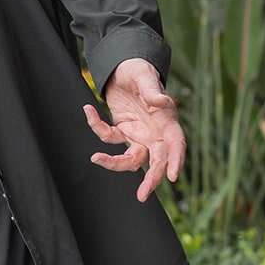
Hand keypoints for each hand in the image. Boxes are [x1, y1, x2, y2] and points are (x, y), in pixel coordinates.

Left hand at [86, 57, 186, 202]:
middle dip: (151, 179)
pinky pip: (109, 136)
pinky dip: (96, 125)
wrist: (124, 69)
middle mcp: (155, 134)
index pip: (176, 145)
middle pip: (156, 161)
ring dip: (114, 163)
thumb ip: (152, 90)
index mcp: (167, 122)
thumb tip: (161, 101)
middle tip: (142, 195)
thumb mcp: (144, 76)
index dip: (176, 161)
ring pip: (131, 159)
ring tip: (96, 159)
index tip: (173, 176)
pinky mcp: (121, 131)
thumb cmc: (140, 71)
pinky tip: (88, 109)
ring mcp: (138, 135)